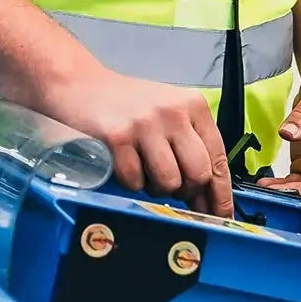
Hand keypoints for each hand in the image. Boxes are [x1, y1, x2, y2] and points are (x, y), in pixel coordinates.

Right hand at [42, 69, 232, 215]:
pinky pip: (135, 181)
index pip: (218, 159)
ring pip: (169, 182)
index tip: (220, 216)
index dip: (220, 194)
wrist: (80, 85)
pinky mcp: (118, 137)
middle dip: (186, 192)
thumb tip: (208, 199)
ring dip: (156, 188)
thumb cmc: (127, 106)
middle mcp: (173, 112)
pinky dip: (129, 182)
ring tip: (144, 170)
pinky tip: (122, 163)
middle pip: (198, 175)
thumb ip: (190, 148)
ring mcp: (145, 124)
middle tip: (169, 187)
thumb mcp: (167, 115)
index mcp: (193, 105)